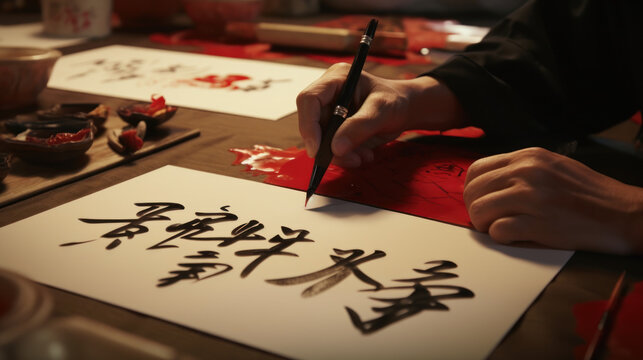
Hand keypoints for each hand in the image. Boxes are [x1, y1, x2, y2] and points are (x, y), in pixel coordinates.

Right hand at [296, 63, 466, 166]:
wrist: (405, 110)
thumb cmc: (396, 101)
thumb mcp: (382, 110)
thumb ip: (360, 126)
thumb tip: (335, 148)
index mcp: (336, 79)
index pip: (309, 100)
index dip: (309, 125)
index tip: (318, 150)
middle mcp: (328, 94)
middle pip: (311, 123)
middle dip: (328, 146)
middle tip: (350, 159)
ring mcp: (329, 112)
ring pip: (320, 139)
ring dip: (339, 154)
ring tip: (363, 157)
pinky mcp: (334, 128)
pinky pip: (330, 147)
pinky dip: (345, 156)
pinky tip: (363, 154)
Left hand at [463, 147, 642, 253]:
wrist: (626, 214)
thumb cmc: (589, 194)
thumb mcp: (553, 167)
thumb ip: (520, 170)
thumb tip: (486, 183)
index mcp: (529, 156)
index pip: (476, 169)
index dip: (472, 190)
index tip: (479, 202)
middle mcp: (527, 172)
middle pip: (472, 191)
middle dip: (474, 209)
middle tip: (487, 220)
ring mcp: (532, 197)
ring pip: (479, 211)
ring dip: (484, 225)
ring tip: (499, 229)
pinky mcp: (539, 223)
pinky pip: (498, 232)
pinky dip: (501, 238)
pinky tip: (516, 237)